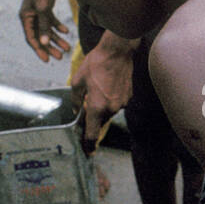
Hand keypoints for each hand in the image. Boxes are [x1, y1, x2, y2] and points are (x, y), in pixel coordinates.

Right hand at [19, 0, 68, 60]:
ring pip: (47, 29)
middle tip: (60, 57)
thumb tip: (43, 43)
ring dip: (56, 39)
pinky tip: (67, 31)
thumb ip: (44, 25)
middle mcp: (29, 15)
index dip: (39, 50)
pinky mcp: (45, 6)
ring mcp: (37, 11)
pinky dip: (58, 26)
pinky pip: (51, 21)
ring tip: (67, 48)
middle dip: (50, 47)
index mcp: (25, 16)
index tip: (47, 60)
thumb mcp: (43, 7)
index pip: (31, 38)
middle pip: (40, 36)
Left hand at [71, 30, 134, 153]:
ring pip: (109, 112)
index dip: (89, 144)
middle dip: (94, 118)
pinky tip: (107, 85)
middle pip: (101, 121)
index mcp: (97, 106)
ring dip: (103, 107)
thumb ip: (76, 99)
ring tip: (98, 89)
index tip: (88, 152)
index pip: (93, 132)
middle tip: (87, 107)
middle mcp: (111, 108)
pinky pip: (117, 104)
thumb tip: (77, 109)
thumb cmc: (97, 63)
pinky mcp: (129, 96)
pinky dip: (111, 99)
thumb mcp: (78, 80)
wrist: (118, 51)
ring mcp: (122, 103)